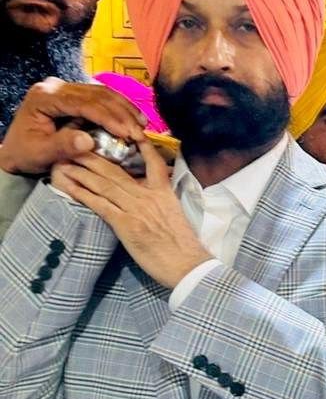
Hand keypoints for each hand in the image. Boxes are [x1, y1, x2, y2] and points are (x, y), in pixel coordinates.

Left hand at [0, 78, 145, 176]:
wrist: (14, 152)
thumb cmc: (25, 154)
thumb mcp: (41, 153)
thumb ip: (63, 146)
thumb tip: (89, 141)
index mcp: (45, 97)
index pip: (84, 103)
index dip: (109, 117)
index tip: (128, 132)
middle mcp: (54, 87)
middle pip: (96, 94)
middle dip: (121, 113)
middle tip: (140, 130)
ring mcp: (63, 89)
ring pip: (101, 93)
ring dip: (123, 108)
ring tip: (141, 123)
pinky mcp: (71, 95)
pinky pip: (99, 97)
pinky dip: (117, 107)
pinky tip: (131, 117)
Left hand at [52, 140, 210, 288]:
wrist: (187, 264)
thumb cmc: (184, 245)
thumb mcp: (176, 214)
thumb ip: (162, 201)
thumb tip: (150, 196)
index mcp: (164, 192)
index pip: (153, 162)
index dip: (140, 146)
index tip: (125, 134)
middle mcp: (148, 196)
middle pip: (117, 171)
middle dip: (94, 156)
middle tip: (76, 145)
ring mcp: (136, 209)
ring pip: (104, 184)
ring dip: (81, 172)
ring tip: (64, 162)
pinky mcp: (126, 225)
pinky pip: (100, 205)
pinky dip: (82, 194)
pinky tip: (69, 187)